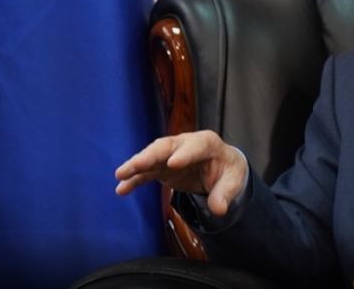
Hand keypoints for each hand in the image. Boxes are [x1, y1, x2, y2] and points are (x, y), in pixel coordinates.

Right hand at [114, 130, 246, 215]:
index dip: (185, 154)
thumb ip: (225, 194)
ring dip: (136, 165)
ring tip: (121, 175)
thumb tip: (218, 209)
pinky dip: (134, 180)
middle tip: (137, 165)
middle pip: (166, 147)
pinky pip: (146, 173)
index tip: (173, 163)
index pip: (196, 146)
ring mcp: (170, 155)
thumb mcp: (233, 180)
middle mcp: (185, 144)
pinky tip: (122, 189)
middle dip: (151, 155)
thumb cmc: (227, 170)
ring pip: (151, 157)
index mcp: (207, 143)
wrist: (219, 167)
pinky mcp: (161, 167)